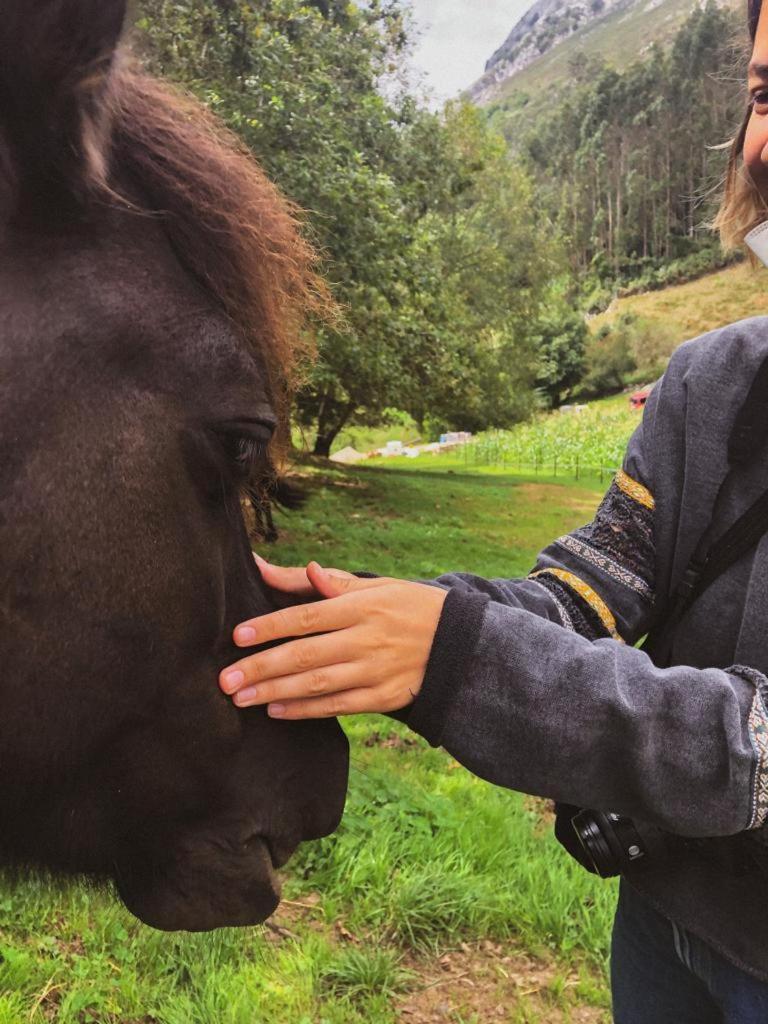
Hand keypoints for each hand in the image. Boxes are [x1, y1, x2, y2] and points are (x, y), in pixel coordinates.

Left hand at [219, 558, 447, 718]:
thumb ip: (327, 581)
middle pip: (305, 655)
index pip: (307, 616)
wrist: (458, 643)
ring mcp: (375, 671)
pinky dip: (305, 710)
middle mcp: (366, 639)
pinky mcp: (383, 698)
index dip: (271, 626)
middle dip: (262, 667)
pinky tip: (276, 710)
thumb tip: (285, 566)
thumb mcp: (374, 586)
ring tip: (241, 697)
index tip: (238, 635)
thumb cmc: (406, 607)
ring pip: (317, 684)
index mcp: (361, 607)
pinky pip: (337, 706)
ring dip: (275, 692)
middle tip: (226, 679)